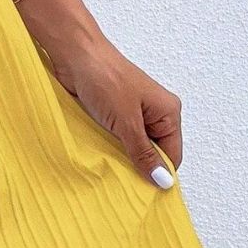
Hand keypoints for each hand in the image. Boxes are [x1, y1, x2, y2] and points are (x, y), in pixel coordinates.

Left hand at [48, 35, 181, 186]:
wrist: (74, 54)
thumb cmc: (104, 79)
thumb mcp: (126, 122)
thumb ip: (143, 152)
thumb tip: (163, 180)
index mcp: (168, 112)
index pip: (172, 155)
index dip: (159, 173)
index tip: (143, 193)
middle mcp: (155, 113)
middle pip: (154, 152)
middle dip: (139, 166)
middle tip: (122, 183)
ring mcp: (133, 113)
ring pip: (134, 147)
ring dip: (122, 157)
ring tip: (109, 169)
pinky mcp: (113, 113)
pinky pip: (118, 138)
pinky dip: (110, 147)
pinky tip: (100, 156)